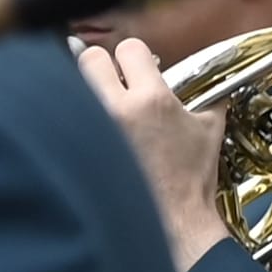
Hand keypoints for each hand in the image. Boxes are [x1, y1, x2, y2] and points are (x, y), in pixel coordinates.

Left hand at [78, 36, 227, 271]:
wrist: (170, 222)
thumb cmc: (190, 180)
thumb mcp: (208, 130)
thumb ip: (206, 96)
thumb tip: (206, 80)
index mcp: (150, 100)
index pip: (129, 48)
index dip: (136, 56)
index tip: (138, 67)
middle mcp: (114, 111)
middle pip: (90, 60)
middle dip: (103, 67)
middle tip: (113, 82)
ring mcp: (89, 131)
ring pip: (72, 88)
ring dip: (87, 94)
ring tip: (102, 109)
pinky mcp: (72, 152)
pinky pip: (62, 120)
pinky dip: (73, 120)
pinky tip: (86, 131)